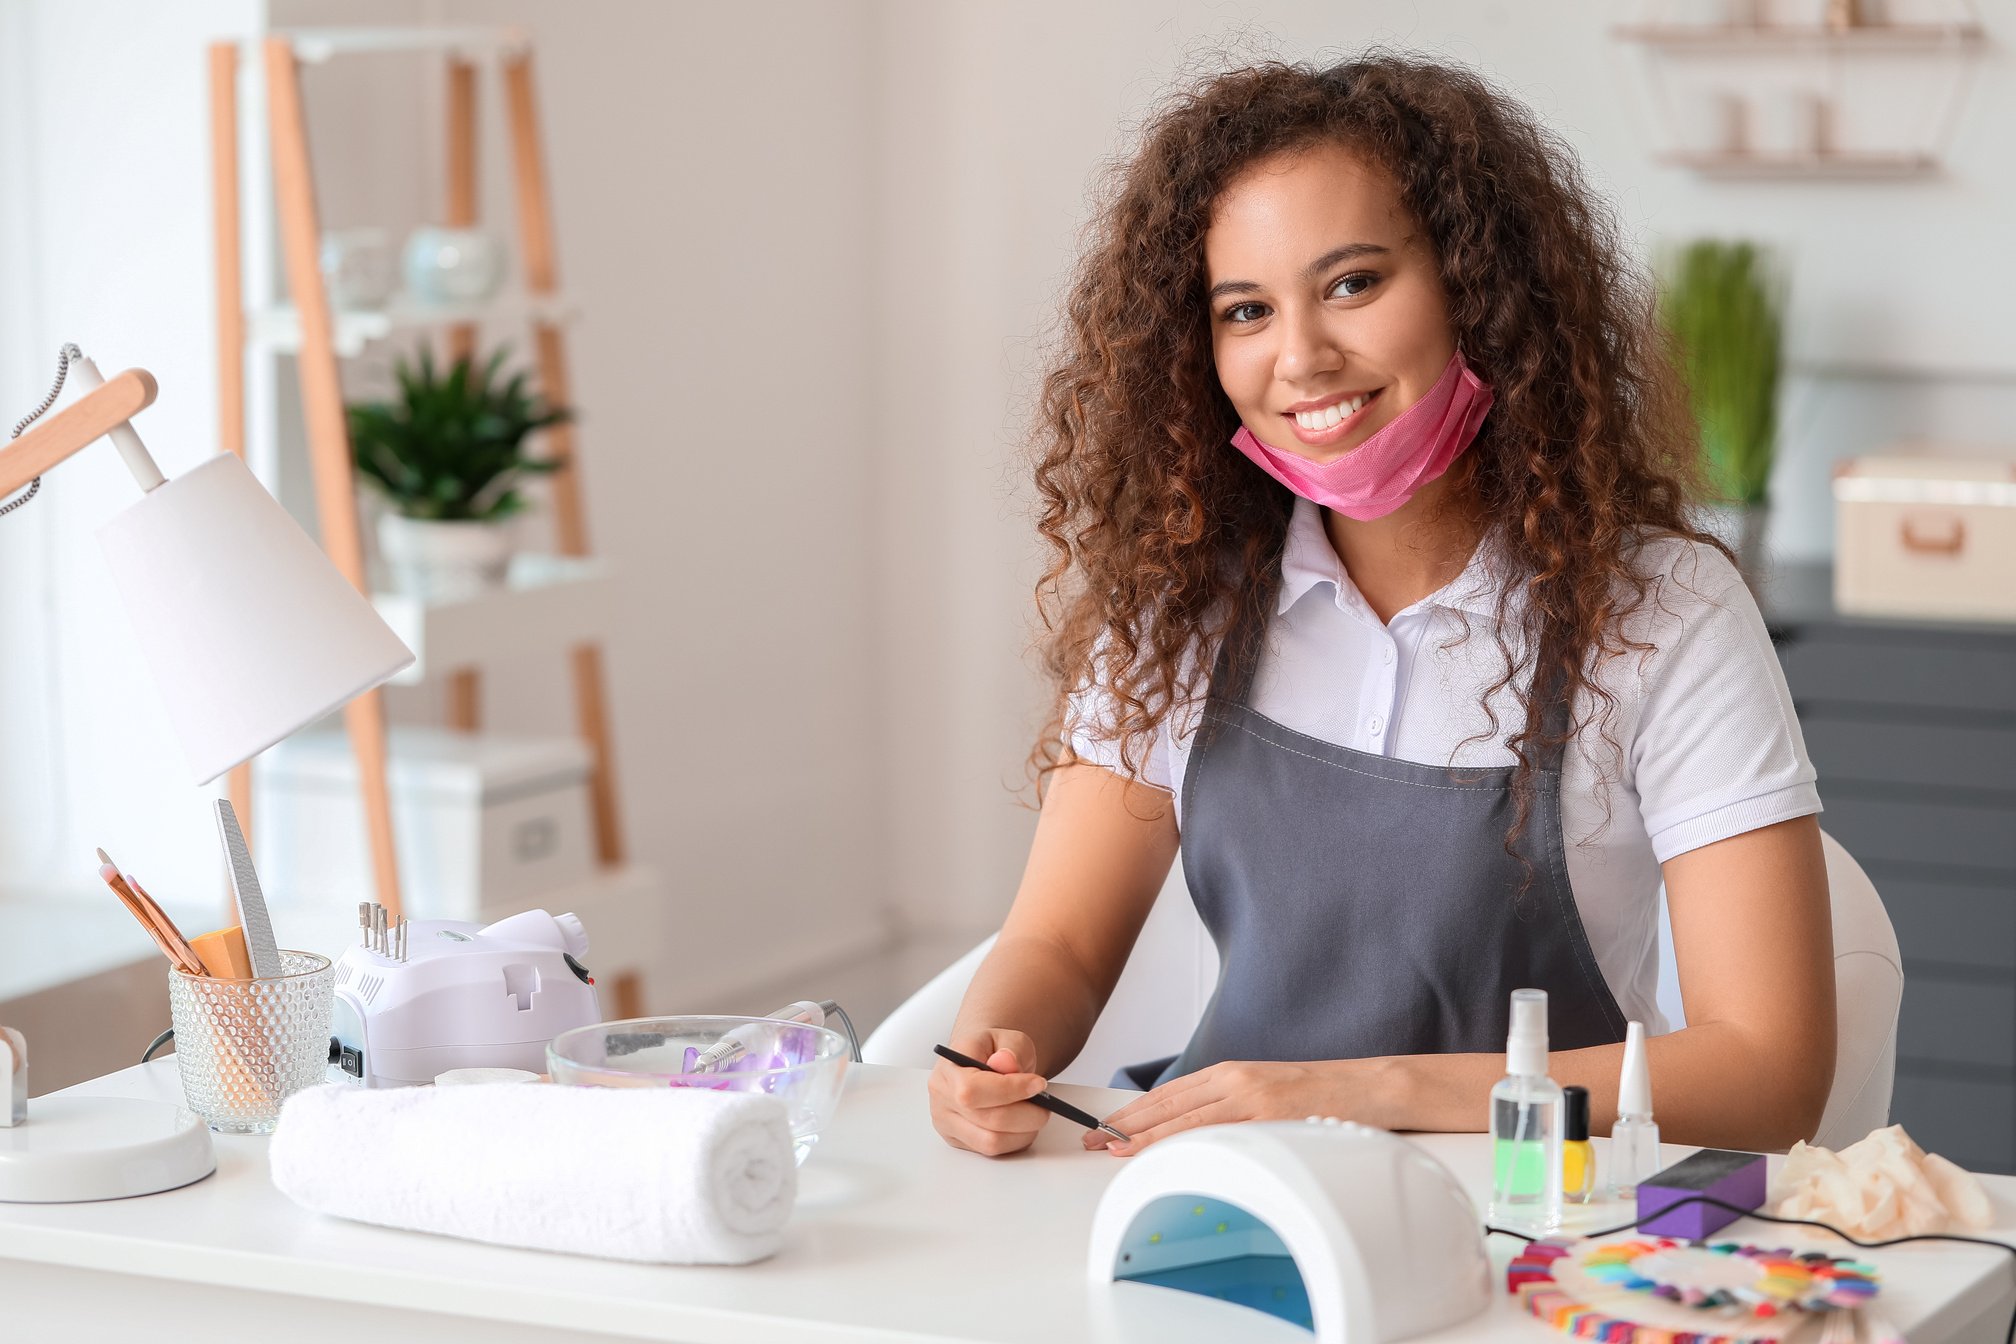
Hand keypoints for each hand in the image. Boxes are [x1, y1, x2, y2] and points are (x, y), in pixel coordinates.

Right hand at [928, 1028, 1049, 1156]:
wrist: (980, 1061)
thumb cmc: (993, 1051)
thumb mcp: (1008, 1037)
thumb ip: (1012, 1048)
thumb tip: (1007, 1063)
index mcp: (949, 1066)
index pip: (973, 1089)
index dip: (1010, 1090)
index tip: (1039, 1084)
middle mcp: (942, 1096)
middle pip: (987, 1119)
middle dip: (1026, 1114)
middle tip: (1045, 1104)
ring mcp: (946, 1121)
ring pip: (991, 1142)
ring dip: (1023, 1131)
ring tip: (1034, 1114)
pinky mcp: (957, 1139)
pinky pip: (992, 1151)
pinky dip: (1015, 1140)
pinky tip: (1022, 1124)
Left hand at [1084, 1058, 1381, 1154]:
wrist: (1372, 1086)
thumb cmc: (1323, 1095)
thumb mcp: (1268, 1094)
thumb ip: (1234, 1109)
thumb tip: (1199, 1135)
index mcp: (1232, 1072)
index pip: (1170, 1094)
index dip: (1133, 1112)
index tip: (1104, 1127)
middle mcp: (1235, 1078)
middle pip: (1166, 1103)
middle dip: (1123, 1123)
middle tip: (1089, 1141)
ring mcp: (1251, 1094)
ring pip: (1182, 1116)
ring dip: (1140, 1134)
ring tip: (1108, 1149)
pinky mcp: (1269, 1113)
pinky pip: (1214, 1130)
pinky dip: (1179, 1140)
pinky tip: (1158, 1151)